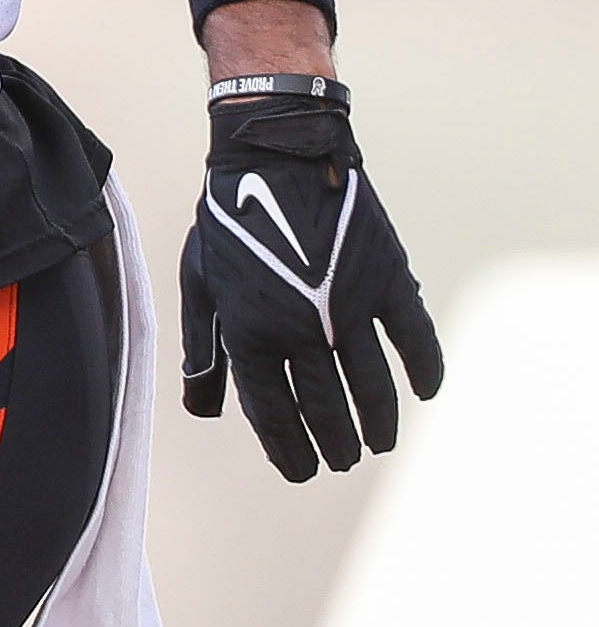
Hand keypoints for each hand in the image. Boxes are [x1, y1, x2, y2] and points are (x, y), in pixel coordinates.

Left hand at [180, 93, 441, 480]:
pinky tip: (425, 392)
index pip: (275, 413)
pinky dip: (425, 371)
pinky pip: (415, 340)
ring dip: (379, 423)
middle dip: (336, 445)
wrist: (276, 155)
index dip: (289, 450)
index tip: (302, 471)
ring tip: (380, 442)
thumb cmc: (230, 222)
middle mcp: (301, 328)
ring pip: (373, 388)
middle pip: (327, 410)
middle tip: (343, 461)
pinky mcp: (388, 280)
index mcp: (251, 331)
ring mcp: (348, 307)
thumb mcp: (200, 283)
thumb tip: (203, 410)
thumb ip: (205, 348)